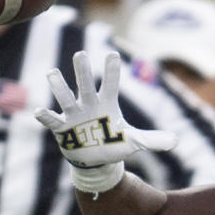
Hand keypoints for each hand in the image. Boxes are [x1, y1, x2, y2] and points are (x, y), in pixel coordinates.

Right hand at [35, 50, 175, 190]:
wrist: (97, 161)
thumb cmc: (114, 144)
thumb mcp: (135, 142)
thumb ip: (153, 140)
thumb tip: (175, 141)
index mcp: (107, 104)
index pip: (111, 85)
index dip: (112, 71)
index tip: (113, 54)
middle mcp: (89, 104)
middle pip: (86, 85)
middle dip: (83, 72)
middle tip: (81, 55)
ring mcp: (74, 115)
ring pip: (65, 98)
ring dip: (59, 87)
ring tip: (52, 73)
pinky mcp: (63, 129)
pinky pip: (53, 121)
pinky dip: (46, 116)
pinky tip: (39, 110)